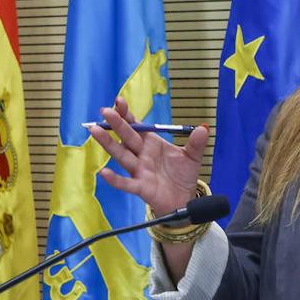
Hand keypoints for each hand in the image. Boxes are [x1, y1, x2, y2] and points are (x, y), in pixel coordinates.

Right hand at [88, 97, 209, 216]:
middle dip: (116, 124)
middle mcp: (142, 155)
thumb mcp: (192, 156)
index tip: (119, 101)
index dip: (127, 114)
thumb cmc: (182, 175)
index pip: (137, 126)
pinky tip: (104, 172)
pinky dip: (115, 179)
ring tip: (95, 131)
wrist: (183, 199)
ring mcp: (139, 170)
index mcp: (151, 143)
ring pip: (121, 155)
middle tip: (105, 111)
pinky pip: (126, 183)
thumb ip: (196, 143)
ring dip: (108, 144)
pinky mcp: (140, 187)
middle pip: (127, 137)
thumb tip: (204, 128)